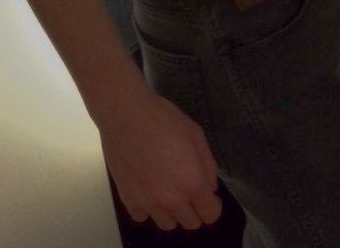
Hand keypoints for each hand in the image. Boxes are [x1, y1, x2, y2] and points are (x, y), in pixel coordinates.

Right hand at [98, 83, 222, 230]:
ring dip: (172, 211)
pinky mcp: (128, 200)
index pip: (210, 215)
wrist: (126, 115)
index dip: (213, 205)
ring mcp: (148, 202)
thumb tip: (209, 188)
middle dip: (195, 208)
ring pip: (167, 224)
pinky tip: (148, 189)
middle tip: (188, 189)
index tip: (208, 195)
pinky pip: (143, 216)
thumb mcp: (196, 135)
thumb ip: (208, 165)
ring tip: (167, 189)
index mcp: (192, 182)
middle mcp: (171, 199)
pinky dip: (148, 208)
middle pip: (191, 223)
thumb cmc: (163, 119)